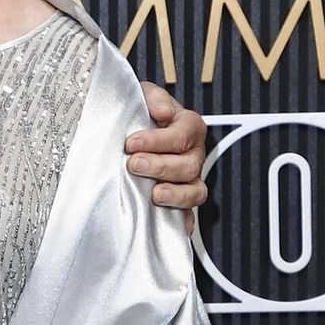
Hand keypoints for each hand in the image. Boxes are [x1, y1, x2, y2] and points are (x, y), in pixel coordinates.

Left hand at [128, 85, 207, 216]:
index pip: (183, 134)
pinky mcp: (180, 202)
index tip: (131, 143)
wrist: (129, 138)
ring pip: (195, 192)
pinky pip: (188, 216)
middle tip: (133, 164)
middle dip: (160, 166)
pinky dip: (183, 223)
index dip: (158, 140)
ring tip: (154, 194)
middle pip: (189, 165)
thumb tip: (162, 111)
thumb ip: (152, 97)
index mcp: (189, 127)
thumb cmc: (140, 116)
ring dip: (175, 194)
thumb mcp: (143, 97)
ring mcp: (190, 180)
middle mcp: (194, 155)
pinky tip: (172, 227)